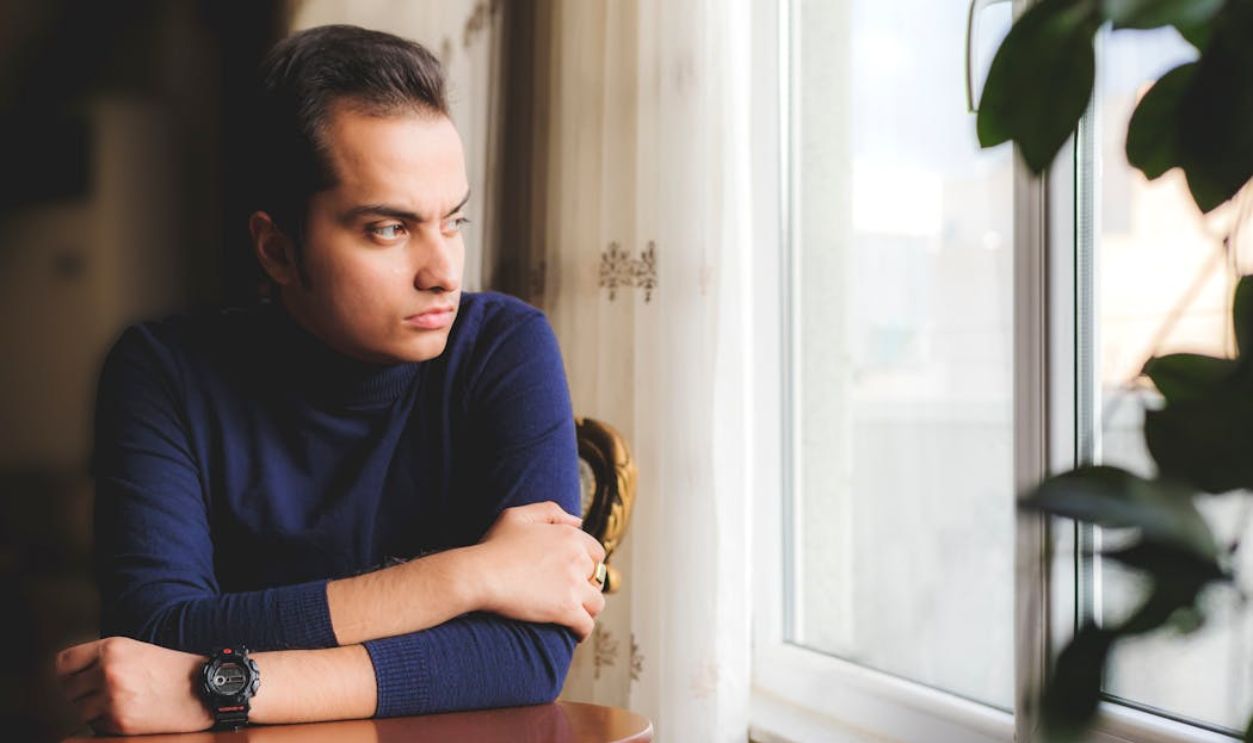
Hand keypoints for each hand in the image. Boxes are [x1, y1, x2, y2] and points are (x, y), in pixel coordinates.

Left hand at [55, 636, 211, 735]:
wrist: (204, 689)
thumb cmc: (173, 669)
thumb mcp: (136, 650)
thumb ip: (103, 658)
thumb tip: (70, 677)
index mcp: (112, 648)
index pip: (63, 663)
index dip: (68, 673)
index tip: (77, 678)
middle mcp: (109, 671)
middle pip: (69, 689)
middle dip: (83, 693)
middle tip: (105, 693)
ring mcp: (113, 698)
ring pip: (81, 710)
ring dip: (95, 710)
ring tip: (122, 702)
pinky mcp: (120, 721)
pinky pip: (96, 725)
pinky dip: (108, 722)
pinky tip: (131, 712)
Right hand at [472, 501, 607, 640]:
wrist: (480, 574)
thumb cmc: (494, 545)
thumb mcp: (518, 516)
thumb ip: (550, 512)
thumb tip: (578, 521)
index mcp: (570, 536)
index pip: (596, 552)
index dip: (588, 564)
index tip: (577, 574)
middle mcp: (578, 559)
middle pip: (596, 578)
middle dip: (587, 586)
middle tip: (572, 595)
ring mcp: (574, 585)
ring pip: (597, 603)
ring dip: (588, 609)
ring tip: (576, 615)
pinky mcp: (566, 609)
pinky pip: (586, 625)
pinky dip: (583, 631)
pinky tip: (574, 633)